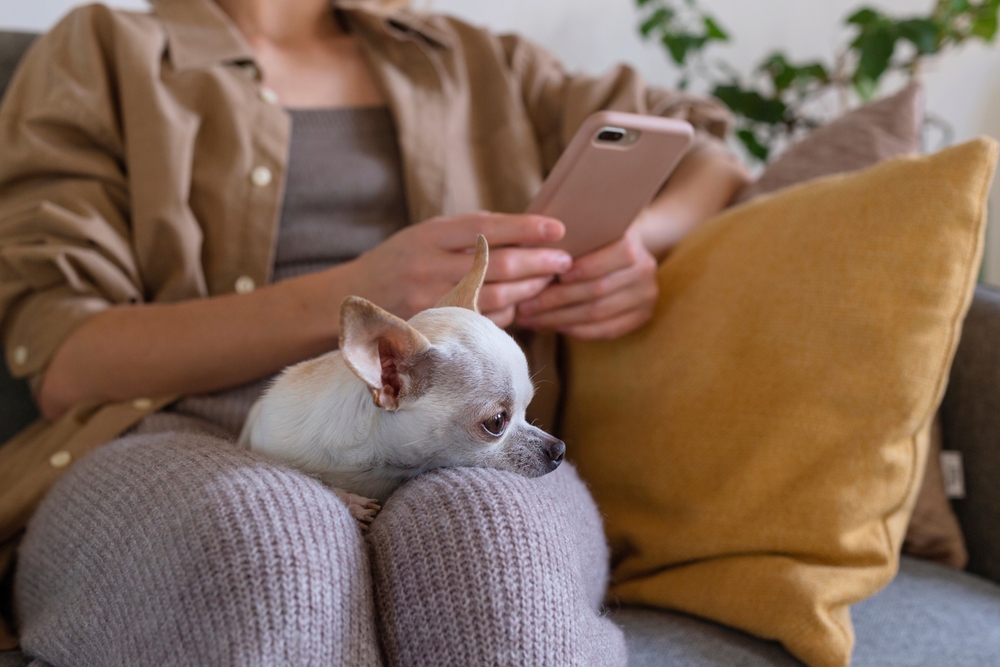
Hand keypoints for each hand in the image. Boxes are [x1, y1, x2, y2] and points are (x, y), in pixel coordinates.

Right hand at [344, 213, 572, 325]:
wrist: (348, 301)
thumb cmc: (398, 263)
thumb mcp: (424, 236)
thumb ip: (465, 234)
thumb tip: (524, 232)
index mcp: (429, 235)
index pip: (488, 227)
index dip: (527, 228)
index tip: (558, 228)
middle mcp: (429, 266)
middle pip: (499, 265)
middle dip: (538, 263)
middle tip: (564, 261)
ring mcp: (431, 301)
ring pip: (496, 297)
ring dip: (528, 289)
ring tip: (548, 281)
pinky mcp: (434, 328)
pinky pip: (483, 321)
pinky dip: (506, 312)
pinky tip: (519, 304)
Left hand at [514, 226, 657, 339]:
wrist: (621, 255)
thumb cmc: (590, 241)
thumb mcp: (584, 231)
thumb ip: (568, 238)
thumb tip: (529, 252)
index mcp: (633, 243)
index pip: (612, 256)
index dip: (582, 267)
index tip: (548, 274)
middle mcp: (645, 270)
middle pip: (598, 289)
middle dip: (556, 299)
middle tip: (524, 305)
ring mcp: (646, 296)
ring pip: (598, 313)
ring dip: (559, 319)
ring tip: (530, 319)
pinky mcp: (641, 317)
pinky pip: (606, 330)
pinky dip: (576, 330)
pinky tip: (553, 327)